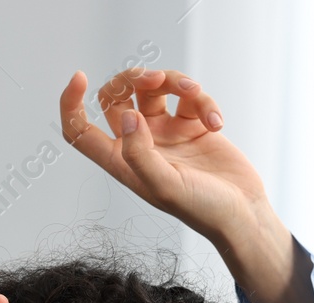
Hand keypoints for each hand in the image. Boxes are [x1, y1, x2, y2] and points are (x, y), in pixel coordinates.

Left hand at [58, 67, 268, 242]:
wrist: (242, 213)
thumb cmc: (202, 209)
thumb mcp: (165, 187)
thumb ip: (140, 153)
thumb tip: (126, 117)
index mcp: (122, 162)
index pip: (81, 131)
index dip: (71, 104)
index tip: (79, 77)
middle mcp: (139, 143)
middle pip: (117, 96)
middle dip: (132, 79)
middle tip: (155, 80)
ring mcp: (165, 132)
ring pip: (154, 88)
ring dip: (173, 80)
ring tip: (194, 92)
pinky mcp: (192, 124)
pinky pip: (190, 97)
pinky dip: (203, 101)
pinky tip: (216, 122)